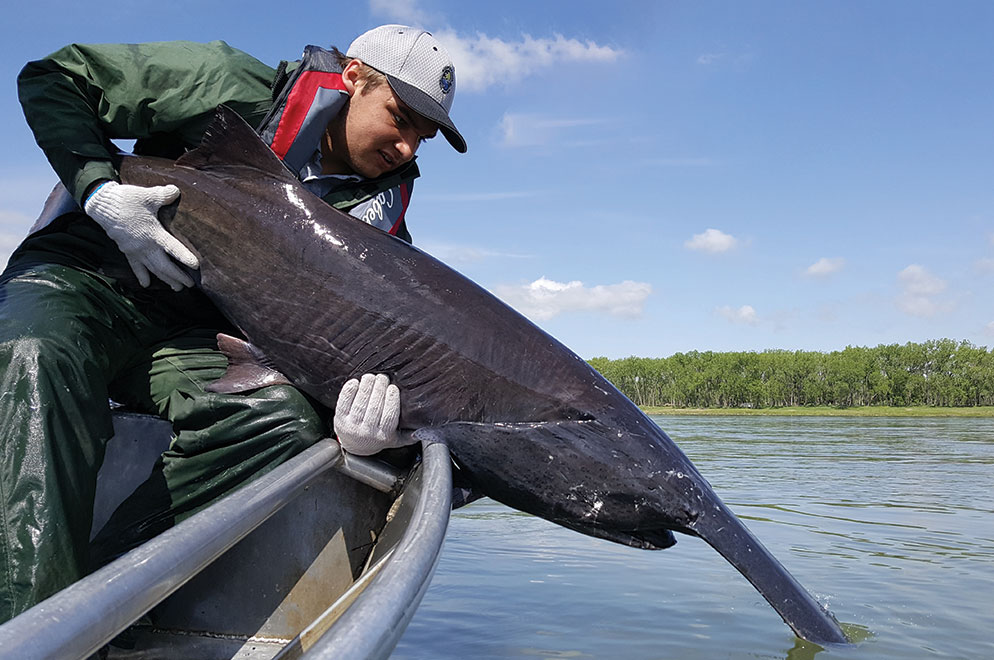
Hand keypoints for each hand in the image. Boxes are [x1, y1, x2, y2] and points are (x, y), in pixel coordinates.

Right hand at [84, 180, 198, 290]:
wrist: (102, 205)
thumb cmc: (126, 200)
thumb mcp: (147, 196)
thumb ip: (163, 195)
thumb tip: (176, 191)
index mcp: (153, 233)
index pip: (172, 248)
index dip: (184, 257)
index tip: (196, 266)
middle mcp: (145, 246)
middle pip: (164, 266)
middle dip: (177, 276)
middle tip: (190, 285)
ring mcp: (135, 250)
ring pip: (153, 269)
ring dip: (165, 279)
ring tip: (177, 288)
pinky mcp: (126, 250)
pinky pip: (135, 266)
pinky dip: (141, 275)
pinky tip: (146, 285)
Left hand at [334, 373, 402, 455]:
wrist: (354, 446)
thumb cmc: (378, 438)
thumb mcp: (395, 440)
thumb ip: (409, 436)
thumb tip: (424, 429)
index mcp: (383, 436)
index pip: (389, 415)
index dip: (391, 399)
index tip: (393, 387)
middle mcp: (366, 433)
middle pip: (374, 407)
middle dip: (379, 388)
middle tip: (383, 377)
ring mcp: (351, 426)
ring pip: (360, 403)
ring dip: (366, 386)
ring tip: (371, 377)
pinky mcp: (339, 419)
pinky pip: (343, 403)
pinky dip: (349, 390)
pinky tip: (355, 382)